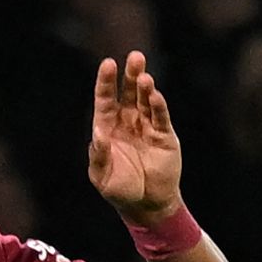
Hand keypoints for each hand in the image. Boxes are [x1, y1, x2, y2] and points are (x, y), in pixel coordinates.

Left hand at [84, 50, 185, 225]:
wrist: (146, 205)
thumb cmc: (120, 190)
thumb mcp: (102, 176)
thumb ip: (98, 155)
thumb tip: (97, 133)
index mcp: (108, 127)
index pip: (106, 99)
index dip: (107, 81)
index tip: (108, 63)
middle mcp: (127, 122)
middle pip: (128, 93)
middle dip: (130, 75)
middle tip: (135, 56)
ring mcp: (147, 127)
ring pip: (145, 101)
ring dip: (145, 87)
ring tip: (144, 76)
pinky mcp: (164, 136)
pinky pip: (160, 117)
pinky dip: (158, 105)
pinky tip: (154, 95)